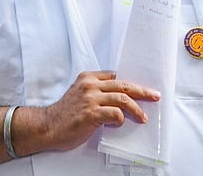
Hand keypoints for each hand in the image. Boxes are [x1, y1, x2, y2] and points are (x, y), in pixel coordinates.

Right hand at [41, 70, 159, 151]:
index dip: (132, 82)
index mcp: (88, 78)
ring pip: (123, 98)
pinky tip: (119, 124)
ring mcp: (90, 99)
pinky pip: (115, 114)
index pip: (116, 76)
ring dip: (136, 109)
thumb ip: (97, 92)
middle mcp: (90, 85)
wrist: (48, 126)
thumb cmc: (65, 114)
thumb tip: (121, 99)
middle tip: (154, 96)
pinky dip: (121, 120)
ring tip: (143, 117)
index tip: (143, 88)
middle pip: (124, 85)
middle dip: (142, 91)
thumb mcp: (80, 94)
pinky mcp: (91, 114)